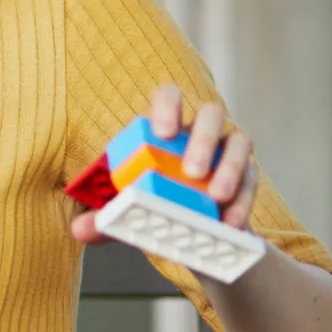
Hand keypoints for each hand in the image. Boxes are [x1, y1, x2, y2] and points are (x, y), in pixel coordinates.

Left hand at [72, 84, 258, 242]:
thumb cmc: (151, 207)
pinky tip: (229, 221)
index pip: (169, 96)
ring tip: (214, 196)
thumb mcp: (126, 214)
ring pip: (240, 140)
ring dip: (231, 167)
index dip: (168, 106)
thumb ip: (104, 219)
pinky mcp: (247, 177)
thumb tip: (78, 230)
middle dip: (204, 139)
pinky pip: (253, 179)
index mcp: (165, 129)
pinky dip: (244, 199)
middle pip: (211, 114)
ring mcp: (227, 153)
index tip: (163, 132)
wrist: (190, 235)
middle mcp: (199, 133)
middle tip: (192, 170)